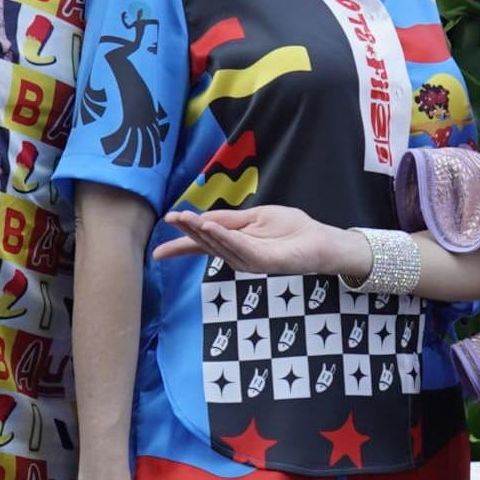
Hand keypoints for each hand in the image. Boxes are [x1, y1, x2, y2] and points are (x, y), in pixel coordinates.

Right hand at [155, 206, 369, 279]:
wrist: (319, 240)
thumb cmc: (291, 229)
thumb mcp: (256, 217)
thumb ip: (230, 220)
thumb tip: (202, 218)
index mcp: (234, 244)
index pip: (202, 243)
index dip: (181, 241)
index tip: (159, 242)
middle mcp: (238, 256)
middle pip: (206, 244)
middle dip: (186, 233)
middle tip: (169, 220)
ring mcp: (249, 261)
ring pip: (219, 245)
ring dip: (200, 231)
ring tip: (184, 218)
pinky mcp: (263, 262)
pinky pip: (238, 247)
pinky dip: (222, 237)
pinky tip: (208, 227)